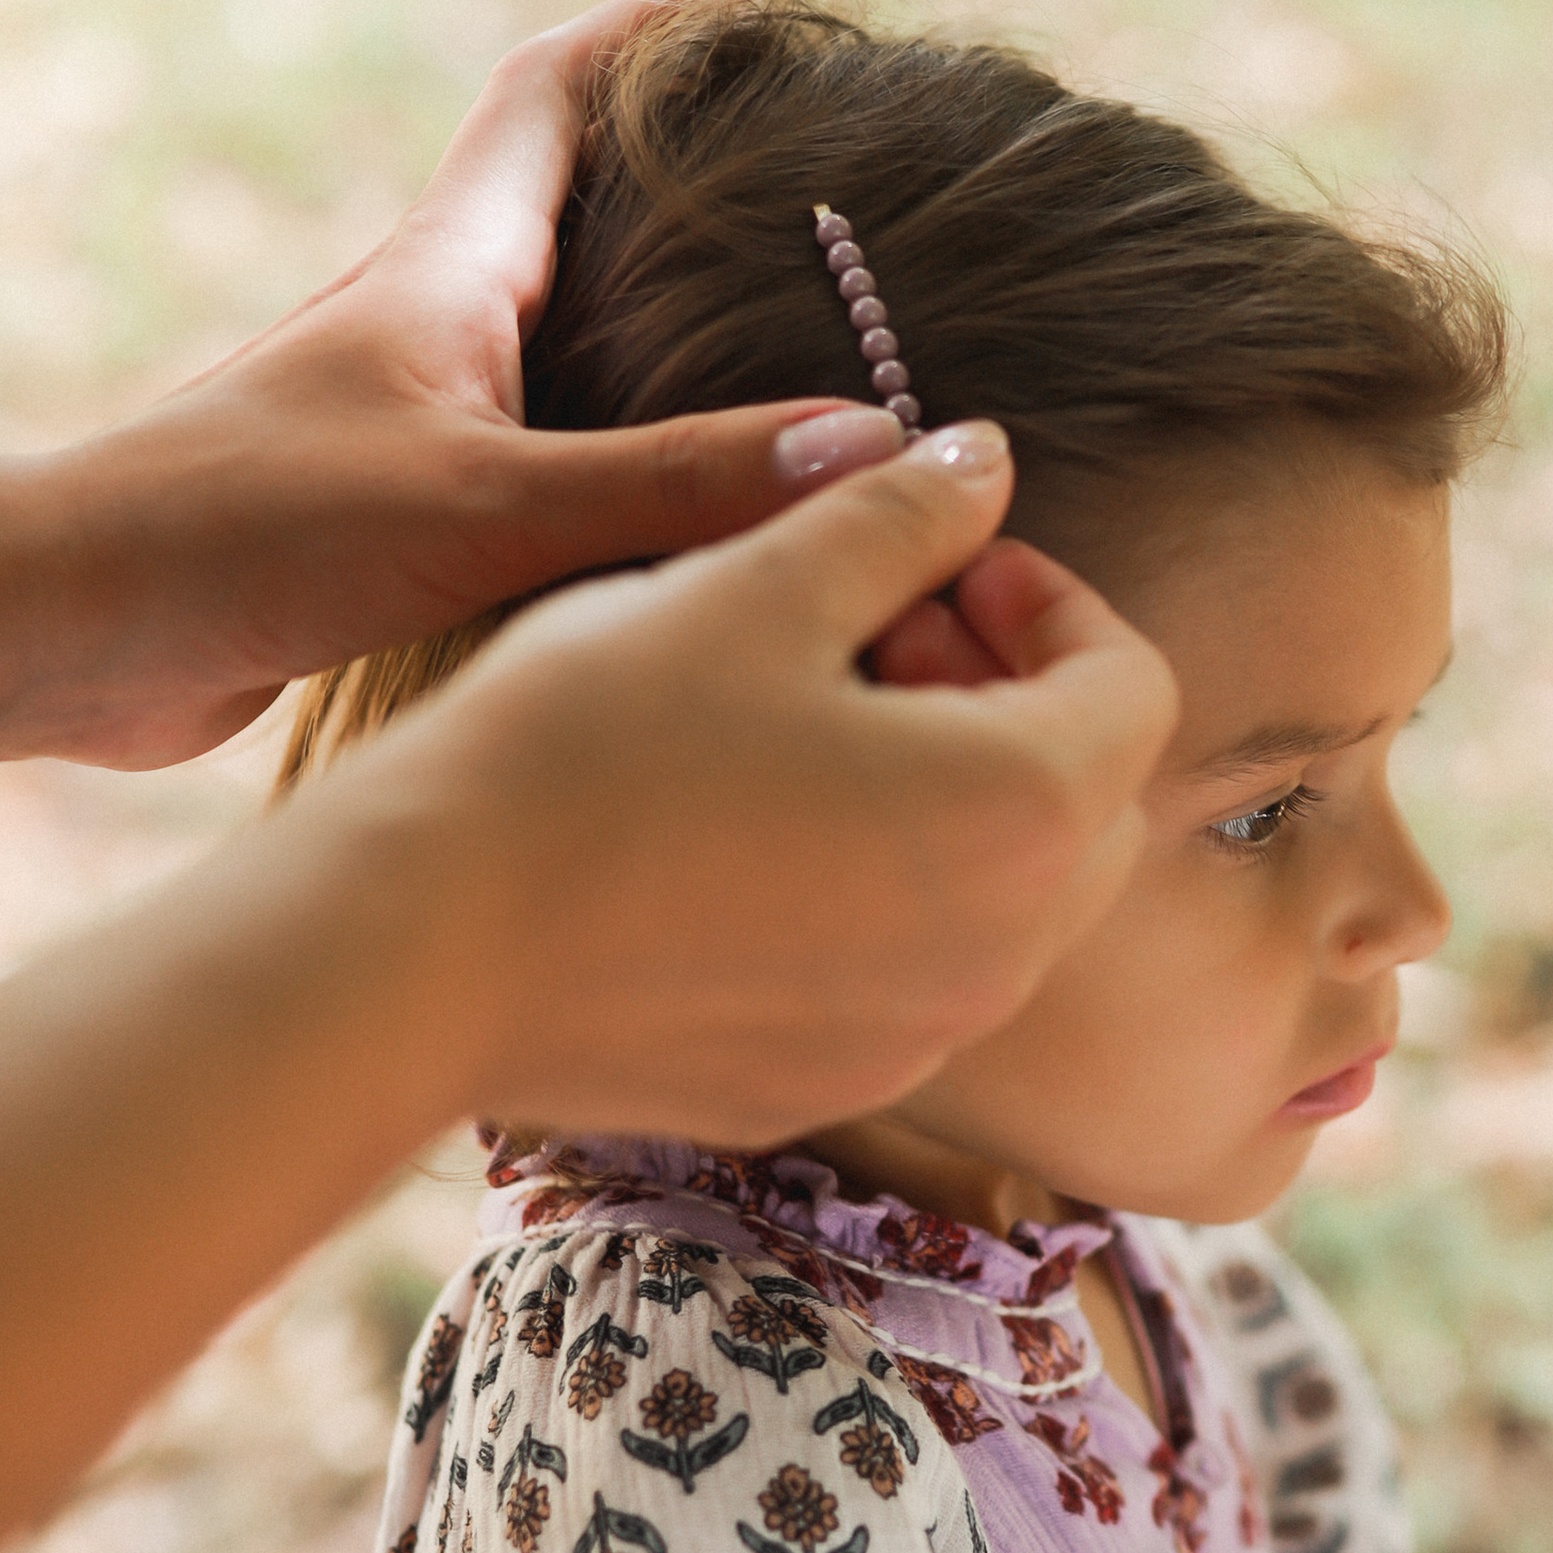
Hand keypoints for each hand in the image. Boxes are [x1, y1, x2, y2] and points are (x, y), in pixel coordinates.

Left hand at [0, 0, 911, 779]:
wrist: (70, 631)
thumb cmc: (252, 536)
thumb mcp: (487, 509)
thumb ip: (679, 480)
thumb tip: (868, 441)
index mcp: (446, 270)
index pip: (554, 94)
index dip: (650, 31)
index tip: (752, 0)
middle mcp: (424, 322)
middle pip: (572, 208)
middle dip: (690, 179)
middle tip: (816, 187)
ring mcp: (403, 418)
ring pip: (560, 340)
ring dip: (661, 328)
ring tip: (786, 350)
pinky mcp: (388, 516)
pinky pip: (538, 453)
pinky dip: (620, 453)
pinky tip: (682, 518)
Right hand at [0, 415, 1176, 1552]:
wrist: (422, 946)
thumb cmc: (587, 743)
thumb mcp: (754, 585)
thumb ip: (898, 517)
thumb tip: (981, 463)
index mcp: (1021, 807)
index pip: (1130, 680)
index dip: (1044, 596)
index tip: (931, 560)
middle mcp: (1003, 949)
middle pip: (1090, 800)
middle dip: (1013, 699)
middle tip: (874, 634)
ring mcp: (915, 1038)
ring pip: (1005, 900)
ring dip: (950, 799)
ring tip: (800, 729)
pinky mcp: (822, 1090)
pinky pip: (908, 982)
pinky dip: (877, 900)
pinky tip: (740, 840)